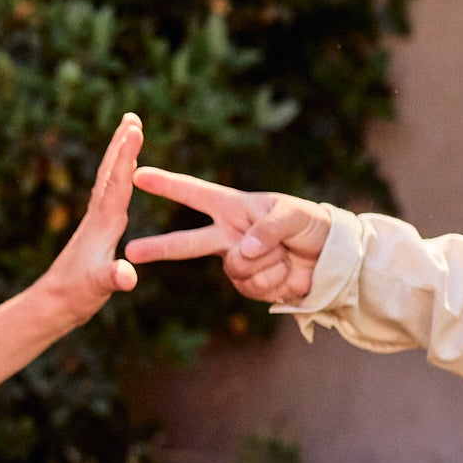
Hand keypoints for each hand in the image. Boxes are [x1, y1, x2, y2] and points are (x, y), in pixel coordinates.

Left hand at [37, 113, 143, 321]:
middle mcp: (97, 217)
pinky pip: (109, 195)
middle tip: (131, 116)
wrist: (52, 304)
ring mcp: (95, 222)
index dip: (126, 157)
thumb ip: (113, 279)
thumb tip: (127, 275)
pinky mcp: (95, 231)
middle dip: (121, 144)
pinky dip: (118, 178)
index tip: (134, 128)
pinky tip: (122, 177)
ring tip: (128, 134)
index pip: (117, 184)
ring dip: (119, 156)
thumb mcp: (99, 288)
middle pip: (110, 173)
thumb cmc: (76, 296)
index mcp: (103, 224)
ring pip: (108, 180)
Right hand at [124, 168, 331, 303]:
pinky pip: (253, 287)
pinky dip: (277, 281)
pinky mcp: (249, 285)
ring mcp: (237, 262)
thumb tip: (242, 251)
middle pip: (186, 243)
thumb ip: (267, 228)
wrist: (330, 257)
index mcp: (233, 208)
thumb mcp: (292, 214)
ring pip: (238, 269)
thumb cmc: (309, 223)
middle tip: (132, 251)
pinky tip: (289, 273)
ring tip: (287, 255)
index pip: (193, 194)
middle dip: (158, 248)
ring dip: (270, 263)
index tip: (138, 175)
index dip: (167, 185)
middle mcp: (228, 235)